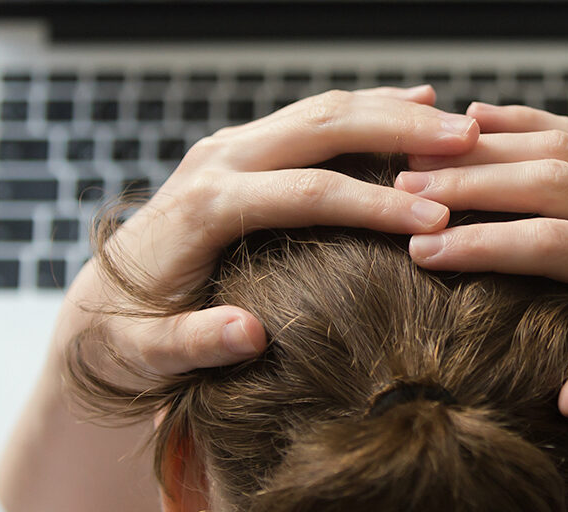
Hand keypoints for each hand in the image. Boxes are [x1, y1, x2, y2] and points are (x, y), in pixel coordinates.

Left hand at [58, 86, 478, 377]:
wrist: (100, 302)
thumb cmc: (128, 335)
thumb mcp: (147, 354)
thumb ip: (191, 344)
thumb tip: (250, 334)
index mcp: (204, 208)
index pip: (305, 194)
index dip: (373, 206)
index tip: (435, 221)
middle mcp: (218, 162)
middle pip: (322, 129)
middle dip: (400, 131)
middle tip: (468, 141)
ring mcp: (231, 149)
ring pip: (323, 111)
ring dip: (393, 111)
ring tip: (460, 124)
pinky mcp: (243, 150)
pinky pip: (313, 119)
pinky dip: (367, 110)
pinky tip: (414, 102)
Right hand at [397, 102, 567, 446]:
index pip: (557, 243)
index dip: (485, 243)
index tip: (424, 251)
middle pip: (553, 180)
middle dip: (472, 184)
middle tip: (404, 192)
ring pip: (564, 146)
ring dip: (490, 146)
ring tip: (423, 157)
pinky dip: (528, 123)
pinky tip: (478, 119)